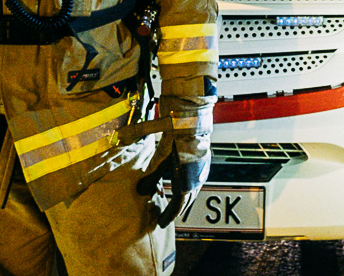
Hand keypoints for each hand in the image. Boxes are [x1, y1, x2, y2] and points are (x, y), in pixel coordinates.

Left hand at [136, 92, 213, 227]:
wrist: (191, 119)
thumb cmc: (174, 140)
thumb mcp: (159, 159)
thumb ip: (150, 177)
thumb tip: (140, 193)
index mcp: (185, 182)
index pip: (176, 206)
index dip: (167, 216)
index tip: (159, 223)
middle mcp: (196, 179)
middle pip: (185, 201)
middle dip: (175, 210)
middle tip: (164, 215)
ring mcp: (202, 171)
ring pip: (191, 191)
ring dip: (181, 198)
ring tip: (173, 201)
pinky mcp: (203, 162)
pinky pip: (195, 180)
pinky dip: (187, 186)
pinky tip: (181, 182)